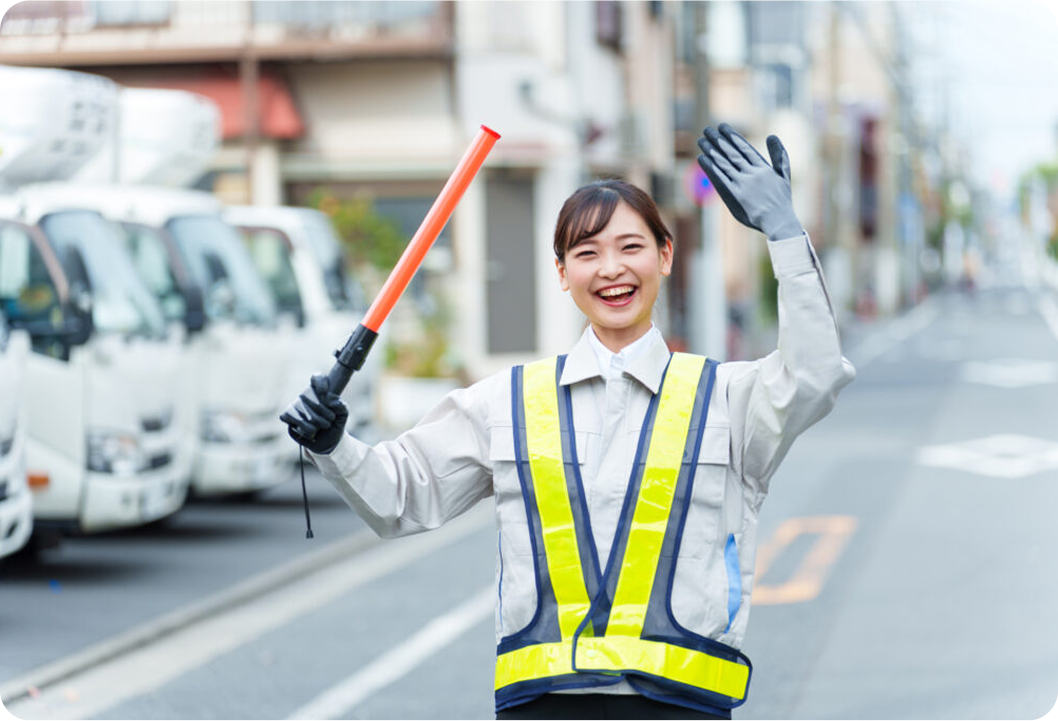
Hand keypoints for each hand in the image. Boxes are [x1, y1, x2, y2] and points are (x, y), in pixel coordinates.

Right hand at [279, 374, 348, 454]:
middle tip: (331, 419)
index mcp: (320, 390)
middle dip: (322, 410)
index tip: (325, 392)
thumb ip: (343, 408)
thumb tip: (334, 402)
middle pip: (309, 394)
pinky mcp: (287, 415)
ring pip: (299, 406)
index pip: (317, 377)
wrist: (328, 442)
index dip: (320, 382)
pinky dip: (303, 425)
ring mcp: (295, 404)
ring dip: (314, 419)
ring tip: (322, 427)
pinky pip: (289, 415)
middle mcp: (306, 395)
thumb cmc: (335, 425)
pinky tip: (311, 431)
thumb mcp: (343, 416)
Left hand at [697, 123, 803, 240]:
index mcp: (763, 167)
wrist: (777, 220)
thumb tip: (772, 135)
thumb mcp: (784, 174)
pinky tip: (702, 159)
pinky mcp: (734, 195)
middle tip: (707, 129)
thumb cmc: (781, 199)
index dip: (732, 136)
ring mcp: (742, 184)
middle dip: (718, 140)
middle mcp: (751, 173)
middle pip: (731, 153)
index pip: (744, 147)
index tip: (722, 127)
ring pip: (724, 163)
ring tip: (701, 140)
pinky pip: (720, 178)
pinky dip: (710, 168)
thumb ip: (779, 154)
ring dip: (711, 151)